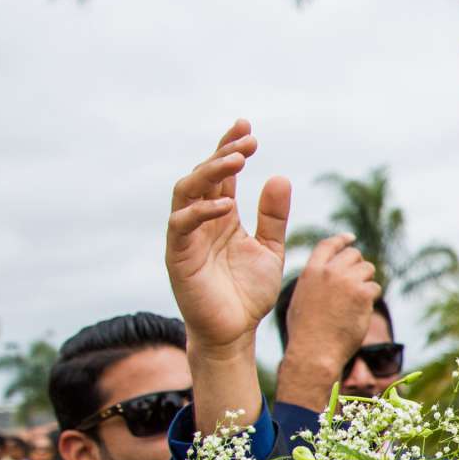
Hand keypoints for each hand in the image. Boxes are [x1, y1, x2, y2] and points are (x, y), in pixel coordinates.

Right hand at [167, 120, 290, 356]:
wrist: (236, 331)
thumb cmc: (248, 292)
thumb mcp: (270, 249)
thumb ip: (274, 217)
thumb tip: (280, 177)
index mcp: (221, 215)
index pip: (222, 174)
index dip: (231, 148)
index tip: (248, 128)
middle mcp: (201, 220)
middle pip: (203, 175)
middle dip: (223, 153)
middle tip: (247, 140)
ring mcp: (187, 236)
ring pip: (186, 192)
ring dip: (209, 172)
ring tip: (237, 160)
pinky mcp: (178, 255)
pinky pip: (181, 225)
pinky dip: (200, 211)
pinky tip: (225, 204)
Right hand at [274, 235, 379, 408]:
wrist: (314, 352)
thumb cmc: (305, 332)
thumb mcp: (302, 299)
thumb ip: (314, 282)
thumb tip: (325, 274)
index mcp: (311, 271)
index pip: (329, 245)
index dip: (342, 240)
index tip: (351, 238)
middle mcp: (329, 271)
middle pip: (354, 255)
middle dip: (358, 266)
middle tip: (357, 284)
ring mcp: (347, 281)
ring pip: (368, 269)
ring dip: (366, 283)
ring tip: (355, 303)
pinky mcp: (363, 294)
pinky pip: (375, 287)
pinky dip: (372, 298)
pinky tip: (362, 311)